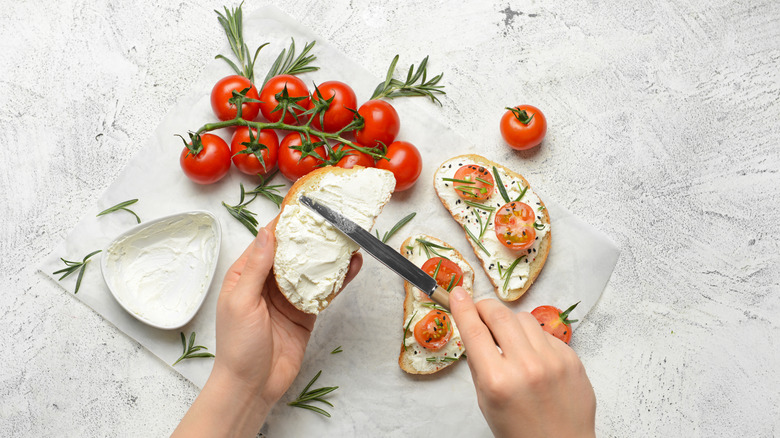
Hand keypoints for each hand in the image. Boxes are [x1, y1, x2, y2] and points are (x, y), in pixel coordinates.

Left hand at [172, 219, 361, 436]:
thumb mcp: (242, 302)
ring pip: (312, 268)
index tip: (304, 206)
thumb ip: (257, 267)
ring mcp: (289, 296)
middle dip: (311, 235)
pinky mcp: (307, 312)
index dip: (285, 223)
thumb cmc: (238, 346)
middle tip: (333, 216)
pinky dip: (339, 279)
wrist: (252, 386)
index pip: (268, 241)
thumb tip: (268, 232)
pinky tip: (352, 266)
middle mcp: (268, 282)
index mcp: (246, 275)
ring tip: (349, 236)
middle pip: (293, 251)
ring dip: (329, 254)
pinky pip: (324, 291)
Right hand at [449, 287, 595, 437]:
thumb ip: (480, 365)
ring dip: (510, 322)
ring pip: (524, 318)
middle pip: (500, 314)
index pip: (474, 331)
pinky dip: (533, 339)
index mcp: (497, 381)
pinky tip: (533, 357)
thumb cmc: (520, 431)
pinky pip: (545, 334)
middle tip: (479, 311)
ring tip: (509, 341)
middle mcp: (526, 367)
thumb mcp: (486, 401)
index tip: (457, 293)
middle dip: (485, 307)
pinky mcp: (571, 358)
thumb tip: (475, 329)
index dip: (462, 307)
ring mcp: (552, 360)